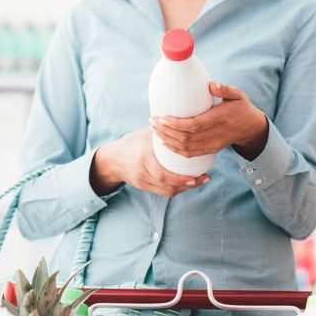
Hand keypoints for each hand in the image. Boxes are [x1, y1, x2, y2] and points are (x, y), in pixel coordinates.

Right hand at [90, 128, 209, 196]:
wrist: (111, 160)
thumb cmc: (132, 143)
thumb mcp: (145, 135)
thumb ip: (163, 132)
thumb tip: (184, 123)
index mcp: (143, 158)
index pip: (163, 174)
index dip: (181, 179)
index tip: (197, 176)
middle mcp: (143, 173)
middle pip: (168, 186)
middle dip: (188, 185)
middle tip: (204, 179)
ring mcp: (143, 182)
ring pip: (167, 192)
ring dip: (185, 188)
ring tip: (198, 181)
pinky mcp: (144, 188)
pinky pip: (163, 192)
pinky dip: (176, 188)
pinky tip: (186, 183)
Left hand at [150, 81, 268, 160]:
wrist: (250, 127)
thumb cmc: (241, 107)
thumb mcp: (238, 95)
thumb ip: (225, 89)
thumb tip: (211, 84)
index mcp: (220, 120)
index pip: (194, 126)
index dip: (176, 124)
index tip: (162, 117)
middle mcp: (215, 135)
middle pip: (186, 138)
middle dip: (166, 131)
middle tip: (153, 121)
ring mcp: (213, 145)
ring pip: (186, 148)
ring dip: (168, 140)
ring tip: (154, 129)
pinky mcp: (211, 150)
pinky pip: (190, 154)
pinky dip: (175, 149)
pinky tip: (165, 142)